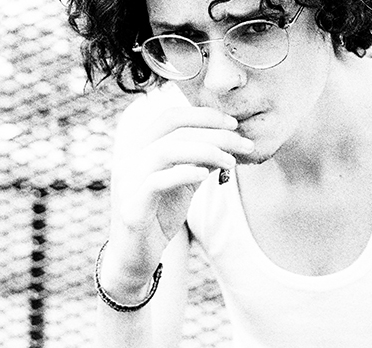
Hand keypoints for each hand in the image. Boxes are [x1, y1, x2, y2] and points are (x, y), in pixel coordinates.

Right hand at [102, 105, 253, 295]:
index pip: (171, 116)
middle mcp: (130, 159)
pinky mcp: (131, 208)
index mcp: (140, 147)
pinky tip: (206, 175)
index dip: (204, 115)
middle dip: (214, 133)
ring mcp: (127, 182)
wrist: (135, 256)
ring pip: (165, 150)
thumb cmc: (160, 214)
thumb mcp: (185, 181)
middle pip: (174, 130)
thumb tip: (230, 140)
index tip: (234, 124)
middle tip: (244, 143)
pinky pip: (156, 182)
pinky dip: (183, 173)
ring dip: (205, 151)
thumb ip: (201, 160)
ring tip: (231, 162)